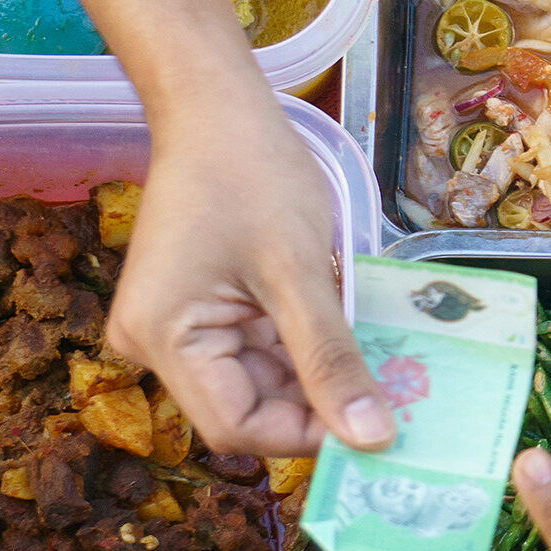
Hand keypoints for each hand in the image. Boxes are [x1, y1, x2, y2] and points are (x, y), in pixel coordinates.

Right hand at [105, 111, 390, 457]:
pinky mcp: (201, 314)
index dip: (307, 435)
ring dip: (318, 379)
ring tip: (378, 363)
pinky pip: (258, 354)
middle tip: (394, 398)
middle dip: (318, 407)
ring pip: (260, 385)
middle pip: (248, 410)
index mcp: (164, 338)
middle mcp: (156, 345)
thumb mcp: (299, 273)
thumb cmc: (252, 176)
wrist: (218, 111)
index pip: (238, 426)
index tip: (377, 424)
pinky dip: (305, 353)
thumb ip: (332, 359)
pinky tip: (349, 337)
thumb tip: (370, 439)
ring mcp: (178, 330)